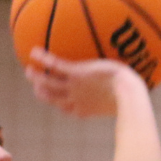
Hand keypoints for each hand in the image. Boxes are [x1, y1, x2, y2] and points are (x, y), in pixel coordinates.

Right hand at [24, 47, 142, 117]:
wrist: (127, 92)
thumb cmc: (131, 94)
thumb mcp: (125, 93)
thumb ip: (122, 90)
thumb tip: (131, 83)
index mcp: (84, 108)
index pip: (66, 108)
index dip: (58, 104)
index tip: (54, 98)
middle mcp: (75, 99)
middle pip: (53, 98)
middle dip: (42, 93)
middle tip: (35, 85)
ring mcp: (74, 87)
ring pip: (49, 84)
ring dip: (37, 77)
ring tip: (28, 70)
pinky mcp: (75, 74)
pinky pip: (55, 66)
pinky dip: (43, 59)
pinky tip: (34, 51)